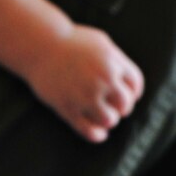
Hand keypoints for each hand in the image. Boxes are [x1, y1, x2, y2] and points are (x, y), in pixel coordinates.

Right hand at [31, 24, 143, 142]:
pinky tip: (99, 133)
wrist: (40, 45)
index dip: (134, 92)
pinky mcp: (68, 108)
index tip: (129, 95)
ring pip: (109, 120)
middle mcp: (102, 80)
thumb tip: (128, 79)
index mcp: (112, 64)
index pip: (135, 85)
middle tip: (115, 106)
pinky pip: (88, 130)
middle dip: (122, 107)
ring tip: (103, 116)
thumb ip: (117, 60)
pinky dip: (97, 135)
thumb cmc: (70, 41)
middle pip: (125, 104)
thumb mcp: (101, 42)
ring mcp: (85, 96)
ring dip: (109, 120)